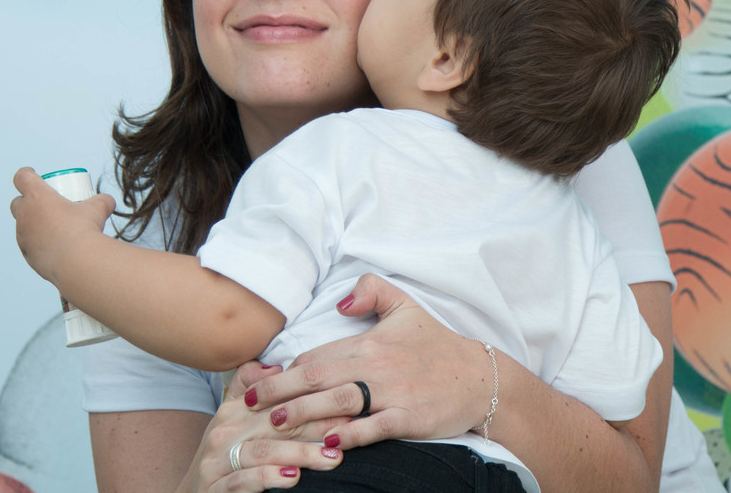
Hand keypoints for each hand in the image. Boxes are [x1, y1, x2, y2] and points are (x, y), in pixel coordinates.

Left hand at [9, 167, 114, 285]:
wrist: (77, 262)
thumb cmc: (84, 230)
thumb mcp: (98, 209)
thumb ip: (103, 201)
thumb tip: (108, 201)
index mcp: (37, 196)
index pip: (22, 177)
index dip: (26, 174)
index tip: (33, 175)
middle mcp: (25, 215)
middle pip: (17, 203)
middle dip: (27, 202)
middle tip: (46, 206)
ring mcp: (23, 236)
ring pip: (22, 226)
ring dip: (33, 225)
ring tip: (52, 229)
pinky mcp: (27, 255)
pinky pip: (29, 246)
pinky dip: (38, 244)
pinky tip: (53, 248)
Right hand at [177, 362, 344, 492]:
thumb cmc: (225, 458)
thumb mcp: (235, 422)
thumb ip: (251, 390)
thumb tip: (275, 366)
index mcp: (233, 410)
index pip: (278, 401)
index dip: (313, 401)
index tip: (346, 405)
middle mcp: (223, 432)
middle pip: (276, 423)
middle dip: (315, 425)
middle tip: (349, 430)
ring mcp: (216, 461)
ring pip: (263, 451)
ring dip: (301, 454)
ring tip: (332, 458)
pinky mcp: (214, 488)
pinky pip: (243, 480)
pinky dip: (269, 478)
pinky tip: (293, 477)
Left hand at [239, 274, 491, 449]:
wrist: (480, 377)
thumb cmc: (437, 344)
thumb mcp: (405, 305)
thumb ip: (371, 289)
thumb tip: (339, 302)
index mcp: (369, 342)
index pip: (318, 355)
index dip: (287, 369)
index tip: (261, 381)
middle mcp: (376, 366)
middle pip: (318, 377)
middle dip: (280, 390)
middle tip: (250, 402)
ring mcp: (393, 393)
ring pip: (339, 401)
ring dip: (304, 412)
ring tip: (275, 422)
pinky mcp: (410, 418)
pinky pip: (374, 428)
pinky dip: (350, 435)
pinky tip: (328, 442)